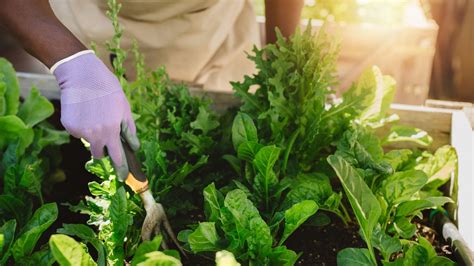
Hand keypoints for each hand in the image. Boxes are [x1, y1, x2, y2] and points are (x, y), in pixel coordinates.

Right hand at [53, 50, 138, 179]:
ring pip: (88, 142)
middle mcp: (95, 135)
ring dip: (93, 137)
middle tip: (106, 137)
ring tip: (95, 116)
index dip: (120, 170)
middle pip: (100, 155)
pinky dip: (82, 127)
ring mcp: (80, 132)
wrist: (82, 75)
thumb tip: (133, 147)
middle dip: (104, 151)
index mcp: (111, 132)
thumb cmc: (108, 90)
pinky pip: (78, 133)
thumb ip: (129, 131)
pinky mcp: (69, 126)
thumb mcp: (124, 108)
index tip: (122, 178)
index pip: (117, 158)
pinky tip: (84, 111)